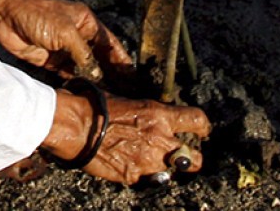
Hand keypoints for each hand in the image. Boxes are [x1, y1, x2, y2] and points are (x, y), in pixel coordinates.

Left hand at [0, 0, 133, 83]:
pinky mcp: (51, 61)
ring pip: (86, 69)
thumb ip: (83, 54)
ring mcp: (65, 50)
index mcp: (88, 24)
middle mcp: (79, 37)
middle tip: (126, 94)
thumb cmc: (38, 14)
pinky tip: (87, 96)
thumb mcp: (65, 32)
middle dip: (112, 75)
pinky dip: (78, 85)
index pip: (111, 45)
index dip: (122, 61)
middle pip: (101, 59)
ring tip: (110, 100)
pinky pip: (69, 76)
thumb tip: (98, 74)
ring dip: (96, 82)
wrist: (6, 14)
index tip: (134, 78)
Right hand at [42, 90, 210, 184]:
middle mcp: (160, 140)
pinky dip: (141, 175)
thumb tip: (157, 115)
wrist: (76, 127)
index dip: (203, 127)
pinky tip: (130, 165)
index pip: (197, 121)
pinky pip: (146, 179)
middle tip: (184, 156)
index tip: (202, 130)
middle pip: (194, 158)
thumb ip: (150, 112)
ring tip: (152, 162)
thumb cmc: (98, 107)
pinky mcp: (134, 177)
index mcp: (160, 116)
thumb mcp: (130, 100)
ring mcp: (148, 162)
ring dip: (164, 168)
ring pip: (171, 173)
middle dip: (192, 158)